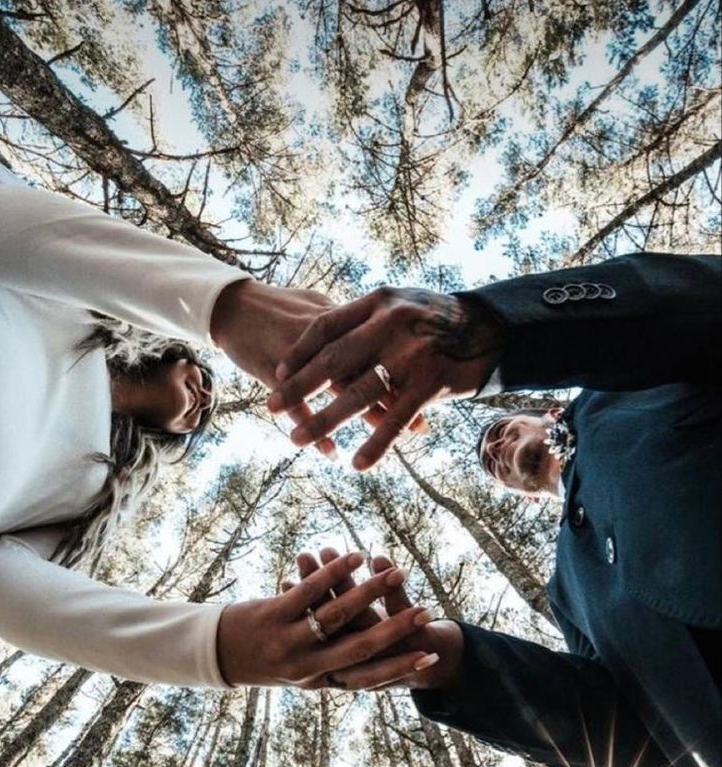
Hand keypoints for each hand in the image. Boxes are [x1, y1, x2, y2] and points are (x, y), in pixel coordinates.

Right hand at [211, 280, 426, 459]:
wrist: (231, 304)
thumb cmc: (278, 308)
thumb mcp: (319, 307)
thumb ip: (349, 323)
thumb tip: (380, 336)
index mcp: (340, 316)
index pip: (381, 344)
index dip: (407, 368)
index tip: (433, 387)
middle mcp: (325, 332)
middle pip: (367, 366)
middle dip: (395, 397)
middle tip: (419, 422)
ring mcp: (300, 350)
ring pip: (336, 386)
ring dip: (360, 418)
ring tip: (378, 443)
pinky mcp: (272, 368)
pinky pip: (296, 403)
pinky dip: (315, 426)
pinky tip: (330, 451)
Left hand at [216, 551, 438, 687]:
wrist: (215, 654)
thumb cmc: (266, 659)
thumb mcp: (300, 672)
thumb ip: (332, 666)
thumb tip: (370, 664)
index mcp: (318, 681)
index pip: (367, 677)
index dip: (400, 666)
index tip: (430, 657)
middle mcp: (305, 666)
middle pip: (359, 648)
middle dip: (396, 631)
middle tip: (427, 614)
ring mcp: (288, 640)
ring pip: (338, 615)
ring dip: (372, 592)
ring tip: (399, 573)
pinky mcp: (273, 614)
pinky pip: (310, 592)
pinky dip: (336, 573)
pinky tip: (357, 556)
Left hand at [267, 286, 503, 469]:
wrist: (495, 327)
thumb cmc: (442, 319)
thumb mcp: (402, 304)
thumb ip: (369, 319)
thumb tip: (330, 337)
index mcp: (378, 303)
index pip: (326, 328)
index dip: (299, 353)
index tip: (279, 373)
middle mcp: (390, 325)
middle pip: (332, 360)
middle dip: (298, 388)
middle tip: (270, 408)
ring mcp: (410, 355)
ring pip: (357, 394)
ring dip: (324, 420)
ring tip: (298, 441)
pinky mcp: (431, 383)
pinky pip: (396, 419)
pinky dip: (376, 443)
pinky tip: (357, 464)